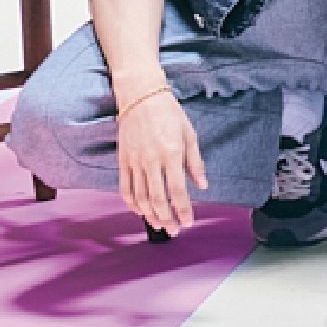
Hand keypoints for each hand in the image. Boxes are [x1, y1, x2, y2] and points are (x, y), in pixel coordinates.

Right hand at [113, 81, 206, 235]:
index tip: (188, 222)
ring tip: (159, 225)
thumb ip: (195, 163)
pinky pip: (125, 187)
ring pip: (140, 197)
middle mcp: (151, 160)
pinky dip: (132, 203)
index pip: (177, 190)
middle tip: (175, 230)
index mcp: (171, 153)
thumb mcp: (190, 135)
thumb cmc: (169, 113)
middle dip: (167, 218)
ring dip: (150, 215)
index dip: (183, 210)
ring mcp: (135, 161)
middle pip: (158, 199)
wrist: (141, 96)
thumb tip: (203, 186)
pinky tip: (140, 211)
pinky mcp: (123, 160)